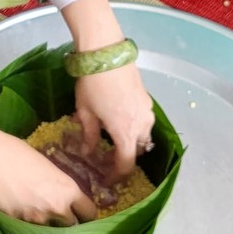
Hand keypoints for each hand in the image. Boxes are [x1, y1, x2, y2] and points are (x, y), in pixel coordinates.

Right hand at [0, 117, 96, 224]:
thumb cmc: (17, 152)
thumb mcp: (46, 165)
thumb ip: (56, 183)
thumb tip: (55, 190)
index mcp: (67, 190)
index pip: (89, 212)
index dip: (87, 213)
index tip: (83, 211)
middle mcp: (56, 209)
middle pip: (72, 227)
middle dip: (70, 222)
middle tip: (64, 215)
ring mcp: (36, 219)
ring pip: (51, 230)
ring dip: (50, 226)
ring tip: (41, 215)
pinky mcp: (17, 223)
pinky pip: (29, 228)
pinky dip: (28, 223)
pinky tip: (22, 212)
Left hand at [74, 63, 154, 179]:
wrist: (106, 53)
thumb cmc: (92, 84)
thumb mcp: (85, 112)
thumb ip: (89, 135)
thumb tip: (87, 152)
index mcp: (125, 132)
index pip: (126, 164)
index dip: (116, 176)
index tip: (106, 180)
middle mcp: (142, 124)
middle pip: (137, 152)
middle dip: (122, 159)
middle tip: (104, 158)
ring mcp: (146, 111)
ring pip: (142, 136)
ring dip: (128, 142)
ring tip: (109, 138)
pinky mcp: (146, 99)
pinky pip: (143, 121)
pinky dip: (132, 127)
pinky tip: (115, 120)